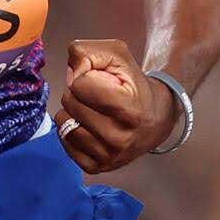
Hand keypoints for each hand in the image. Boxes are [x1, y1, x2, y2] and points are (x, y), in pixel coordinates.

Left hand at [53, 39, 179, 173]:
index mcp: (129, 109)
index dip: (85, 77)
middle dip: (77, 93)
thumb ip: (86, 52)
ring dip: (72, 112)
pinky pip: (65, 142)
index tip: (100, 81)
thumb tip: (70, 74)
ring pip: (64, 124)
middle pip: (70, 103)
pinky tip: (86, 125)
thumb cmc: (131, 83)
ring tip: (91, 110)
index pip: (80, 85)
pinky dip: (70, 130)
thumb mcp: (116, 54)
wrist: (155, 118)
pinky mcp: (97, 168)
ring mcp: (108, 156)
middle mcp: (120, 138)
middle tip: (95, 96)